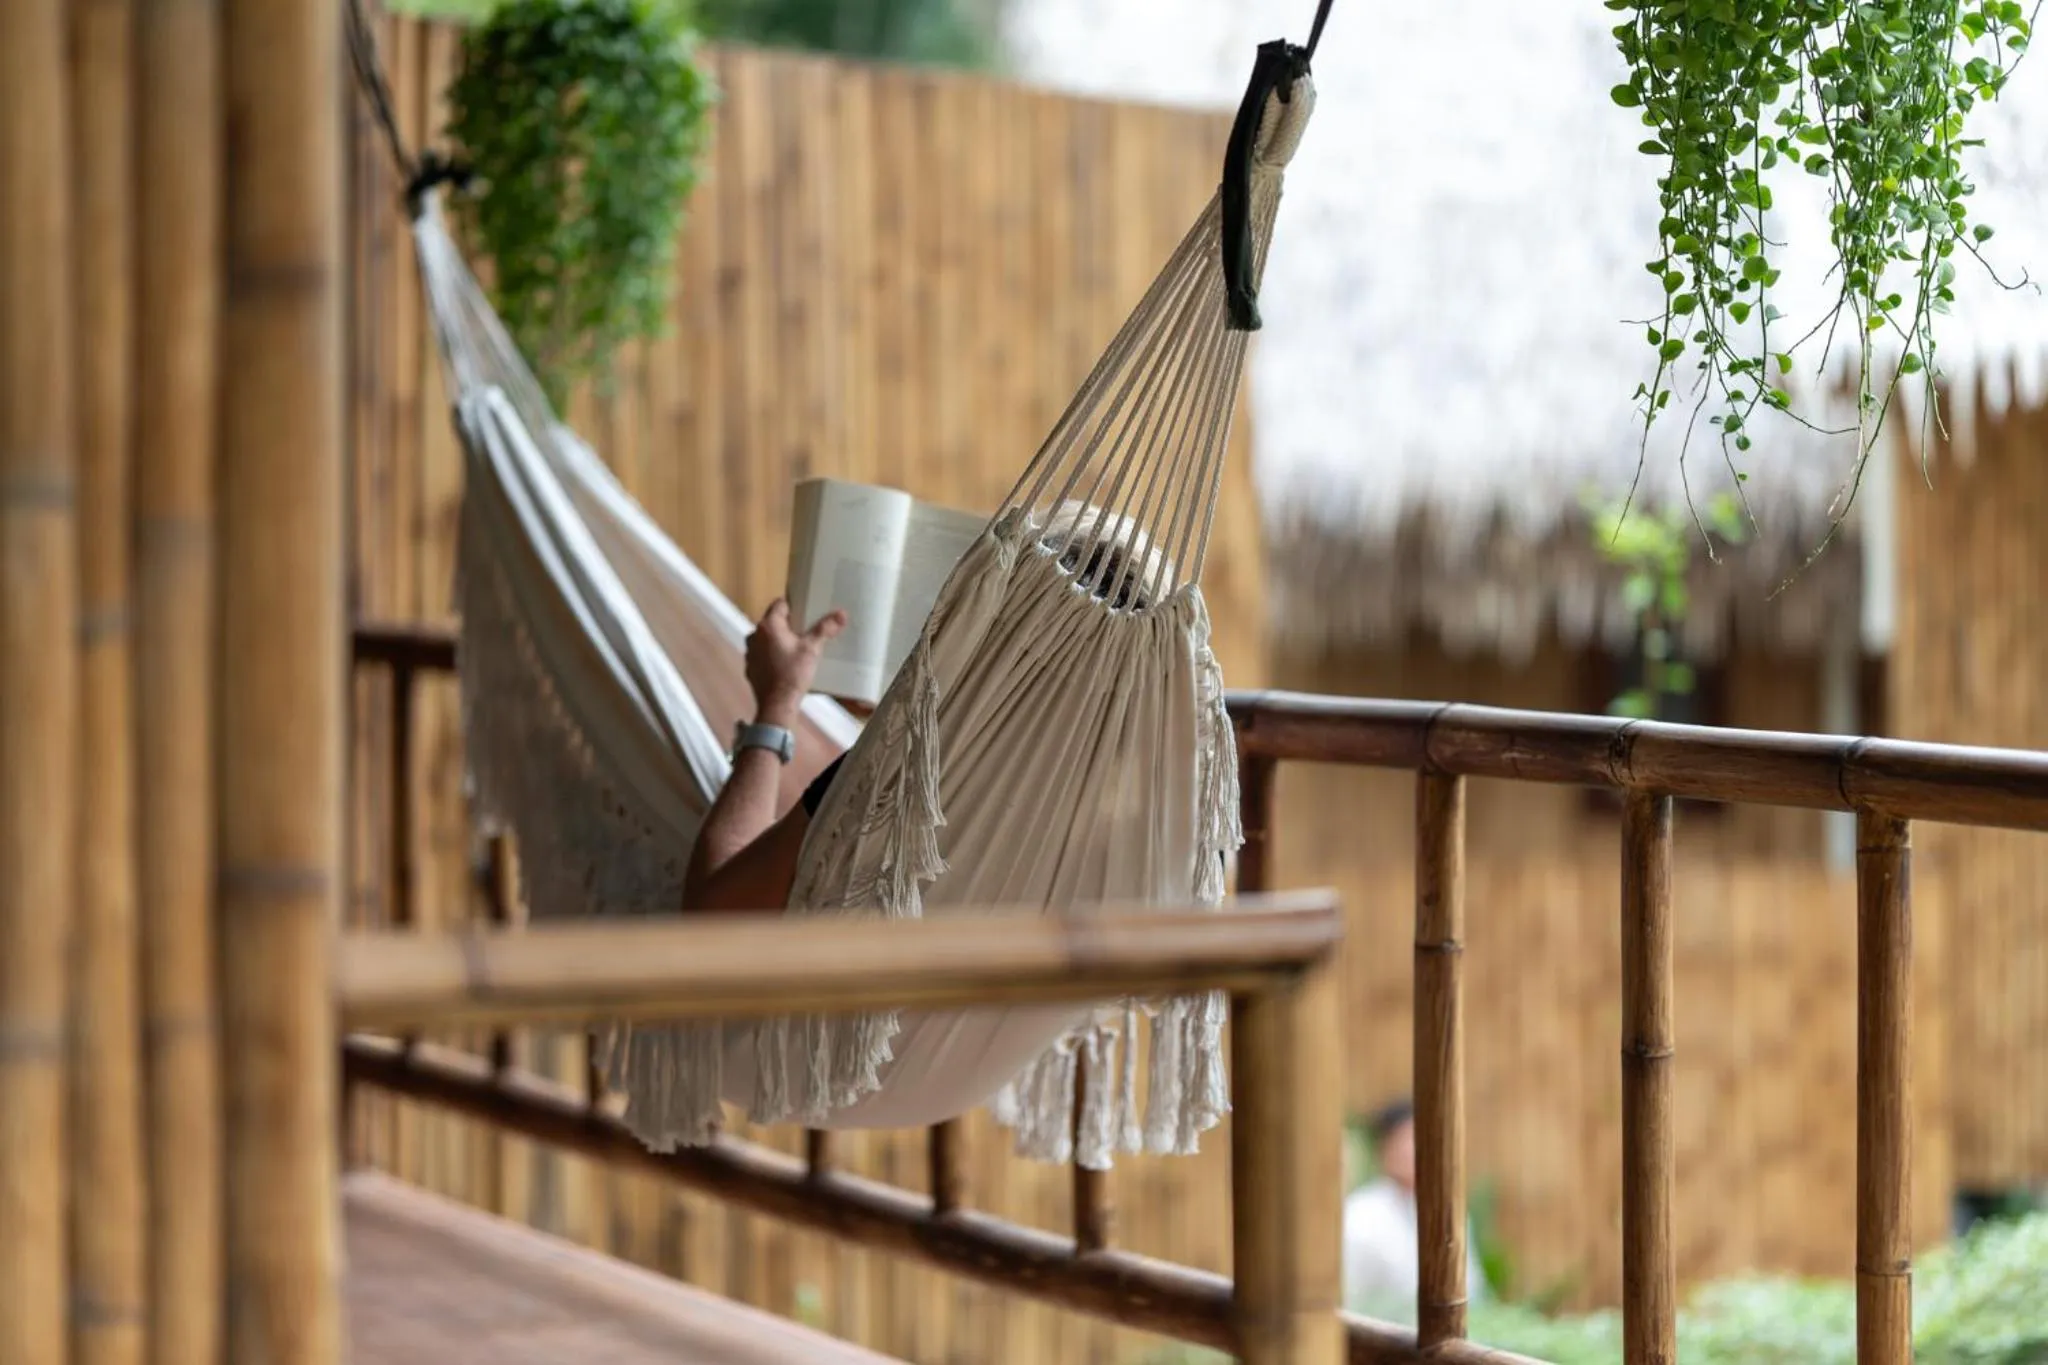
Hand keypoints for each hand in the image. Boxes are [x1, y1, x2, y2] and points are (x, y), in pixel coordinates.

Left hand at [745, 599, 845, 721]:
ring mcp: (749, 652)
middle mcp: (754, 635)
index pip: (779, 604)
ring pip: (765, 638)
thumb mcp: (812, 649)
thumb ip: (825, 629)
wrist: (777, 704)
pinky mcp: (749, 667)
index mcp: (768, 625)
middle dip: (787, 625)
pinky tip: (783, 665)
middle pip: (772, 622)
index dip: (793, 607)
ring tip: (794, 650)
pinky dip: (770, 656)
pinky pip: (761, 655)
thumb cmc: (793, 673)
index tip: (805, 614)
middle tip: (804, 632)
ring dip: (777, 640)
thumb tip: (841, 613)